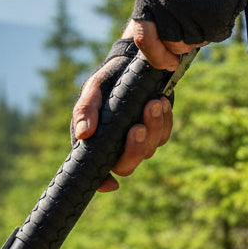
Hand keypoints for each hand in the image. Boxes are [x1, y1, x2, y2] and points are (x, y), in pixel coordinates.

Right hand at [71, 33, 176, 192]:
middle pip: (126, 166)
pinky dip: (164, 120)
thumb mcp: (92, 89)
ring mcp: (138, 142)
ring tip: (154, 102)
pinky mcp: (156, 133)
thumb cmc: (106, 81)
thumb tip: (83, 134)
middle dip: (134, 149)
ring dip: (153, 127)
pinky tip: (161, 101)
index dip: (103, 183)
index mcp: (95, 144)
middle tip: (138, 126)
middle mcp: (116, 148)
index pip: (97, 172)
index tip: (112, 183)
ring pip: (148, 149)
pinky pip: (163, 135)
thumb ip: (85, 109)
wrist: (131, 65)